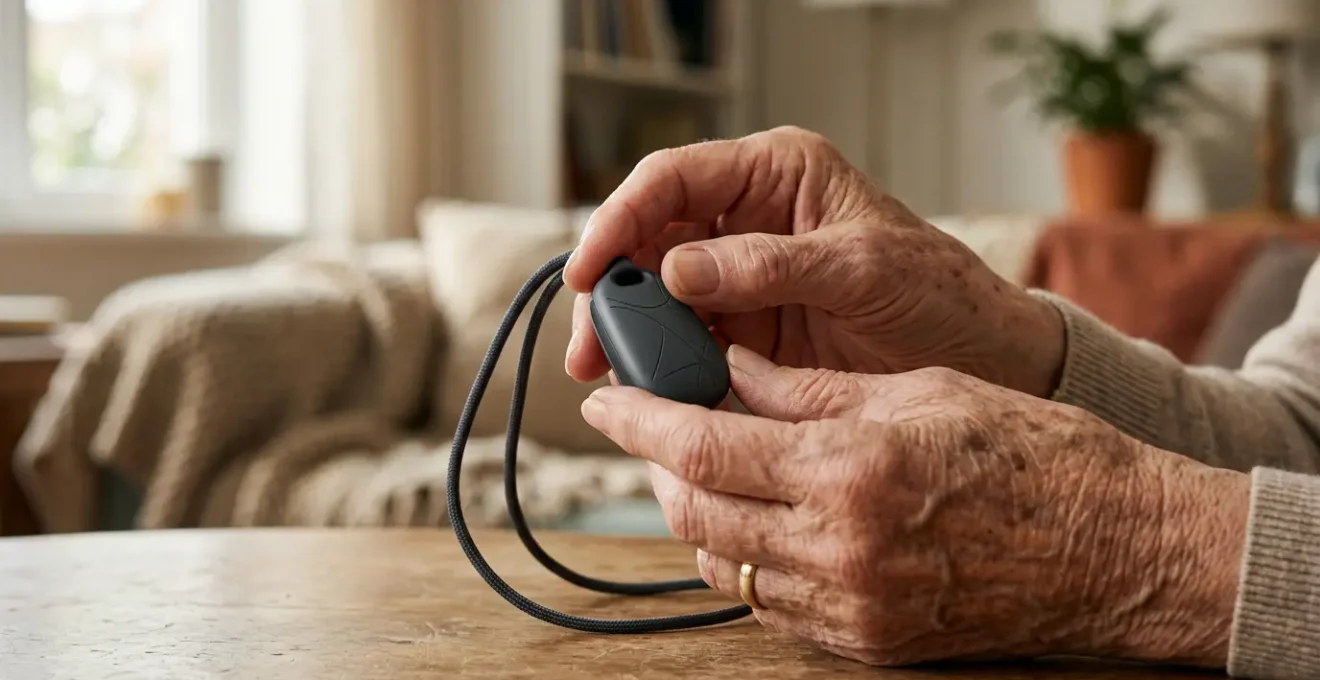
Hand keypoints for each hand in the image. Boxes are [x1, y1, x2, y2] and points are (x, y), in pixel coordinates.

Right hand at [564, 126, 1063, 397]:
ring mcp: (744, 275)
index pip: (674, 180)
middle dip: (612, 288)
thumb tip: (677, 268)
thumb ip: (772, 265)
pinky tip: (652, 394)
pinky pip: (686, 339)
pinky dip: (663, 365)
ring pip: (657, 293)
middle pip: (649, 239)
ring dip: (630, 333)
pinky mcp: (747, 327)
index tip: (590, 269)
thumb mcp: (863, 270)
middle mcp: (749, 217)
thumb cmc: (939, 294)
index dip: (619, 219)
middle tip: (592, 348)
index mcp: (778, 173)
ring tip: (609, 378)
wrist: (983, 360)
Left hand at [579, 346, 1251, 667]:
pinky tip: (758, 523)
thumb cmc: (1031, 452)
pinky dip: (745, 561)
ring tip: (706, 471)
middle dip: (656, 470)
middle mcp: (838, 546)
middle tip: (652, 431)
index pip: (702, 446)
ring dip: (697, 517)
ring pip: (723, 565)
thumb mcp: (915, 390)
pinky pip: (770, 606)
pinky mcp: (867, 641)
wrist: (1114, 547)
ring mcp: (850, 605)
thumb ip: (807, 387)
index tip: (606, 404)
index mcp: (848, 467)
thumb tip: (728, 371)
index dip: (640, 421)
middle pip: (695, 514)